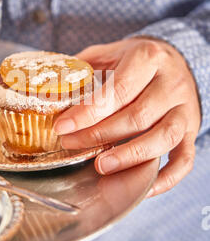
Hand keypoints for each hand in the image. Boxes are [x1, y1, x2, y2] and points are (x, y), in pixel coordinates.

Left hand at [54, 38, 200, 196]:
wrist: (176, 59)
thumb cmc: (136, 61)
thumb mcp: (110, 53)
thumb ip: (84, 68)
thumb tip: (49, 90)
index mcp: (148, 58)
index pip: (118, 90)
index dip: (88, 112)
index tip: (63, 127)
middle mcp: (171, 83)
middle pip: (138, 116)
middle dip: (99, 135)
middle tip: (71, 144)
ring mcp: (185, 108)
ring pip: (164, 138)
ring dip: (130, 157)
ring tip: (100, 166)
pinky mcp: (191, 129)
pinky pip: (185, 159)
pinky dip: (166, 178)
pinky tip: (143, 187)